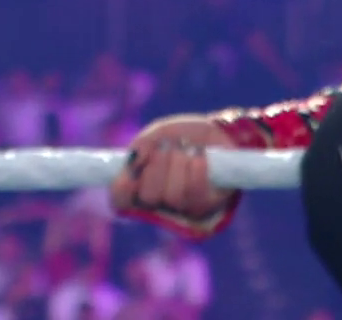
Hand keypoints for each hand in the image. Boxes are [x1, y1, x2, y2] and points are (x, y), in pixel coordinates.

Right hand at [109, 116, 235, 224]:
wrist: (220, 132)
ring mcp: (183, 208)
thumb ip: (144, 143)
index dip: (123, 186)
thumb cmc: (184, 135)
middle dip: (158, 165)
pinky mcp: (207, 206)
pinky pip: (196, 195)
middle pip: (148, 196)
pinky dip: (197, 171)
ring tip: (188, 147)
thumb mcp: (160, 132)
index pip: (121, 199)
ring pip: (174, 196)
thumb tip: (135, 158)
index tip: (134, 164)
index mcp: (140, 186)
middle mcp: (159, 203)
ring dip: (180, 164)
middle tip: (168, 146)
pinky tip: (200, 157)